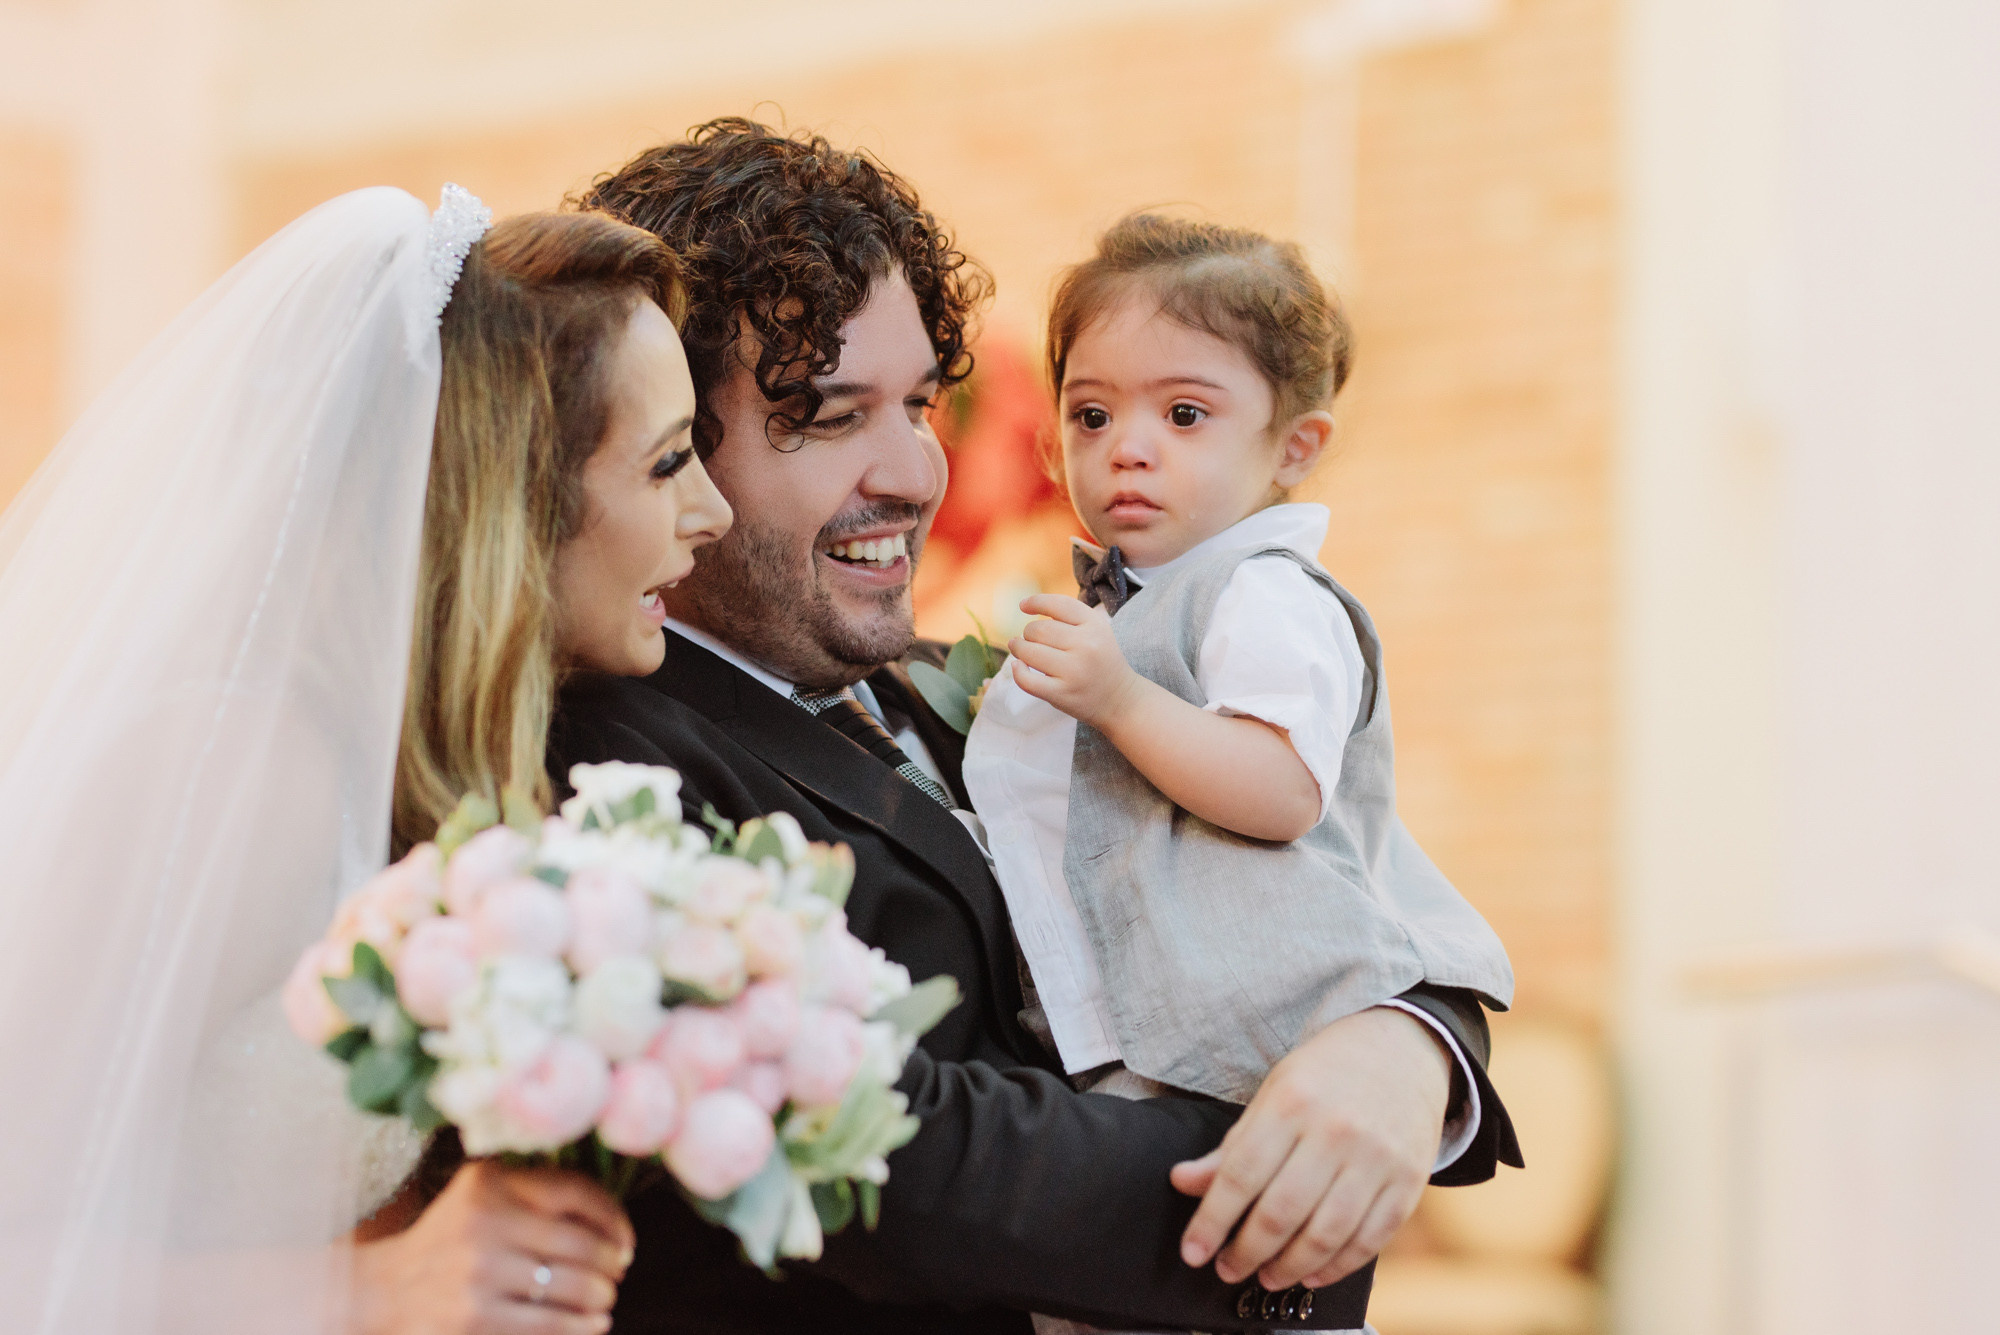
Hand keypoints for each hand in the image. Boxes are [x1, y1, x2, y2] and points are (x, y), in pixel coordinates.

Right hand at [349, 1161, 633, 1334]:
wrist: (382, 1292)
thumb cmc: (448, 1241)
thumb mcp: (481, 1197)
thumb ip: (535, 1192)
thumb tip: (612, 1222)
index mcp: (489, 1184)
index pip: (574, 1192)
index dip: (613, 1218)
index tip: (625, 1240)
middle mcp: (483, 1223)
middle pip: (580, 1244)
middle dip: (610, 1264)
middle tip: (617, 1273)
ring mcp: (478, 1273)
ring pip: (571, 1287)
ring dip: (600, 1297)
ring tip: (604, 1300)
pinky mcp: (475, 1318)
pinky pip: (549, 1325)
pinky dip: (579, 1327)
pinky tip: (591, 1325)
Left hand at [1007, 594, 1140, 728]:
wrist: (1120, 700)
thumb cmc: (1100, 661)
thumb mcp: (1096, 631)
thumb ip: (1069, 617)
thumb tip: (1024, 605)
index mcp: (1095, 625)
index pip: (1058, 605)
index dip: (1036, 602)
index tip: (1023, 606)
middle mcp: (1086, 645)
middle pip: (1038, 629)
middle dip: (1028, 633)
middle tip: (1030, 639)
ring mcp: (1074, 671)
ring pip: (1029, 651)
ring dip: (1019, 648)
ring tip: (1020, 649)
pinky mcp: (1062, 693)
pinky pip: (1027, 680)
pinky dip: (1018, 671)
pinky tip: (1019, 666)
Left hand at [1171, 1006, 1449, 1292]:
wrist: (1402, 1050)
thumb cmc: (1325, 1076)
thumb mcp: (1272, 1093)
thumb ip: (1233, 1145)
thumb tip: (1183, 1182)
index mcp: (1292, 1102)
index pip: (1241, 1174)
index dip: (1212, 1220)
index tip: (1193, 1252)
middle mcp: (1336, 1131)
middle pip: (1282, 1211)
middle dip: (1247, 1252)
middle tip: (1227, 1269)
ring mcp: (1377, 1159)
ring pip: (1326, 1234)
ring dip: (1289, 1267)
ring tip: (1266, 1276)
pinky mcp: (1409, 1181)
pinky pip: (1370, 1239)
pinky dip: (1338, 1267)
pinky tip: (1312, 1274)